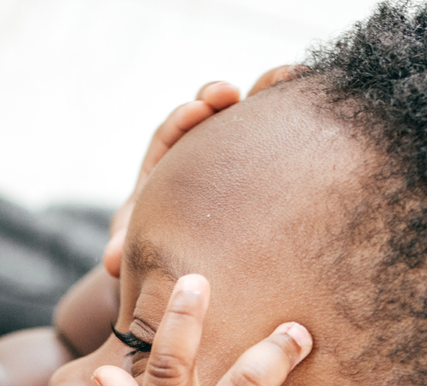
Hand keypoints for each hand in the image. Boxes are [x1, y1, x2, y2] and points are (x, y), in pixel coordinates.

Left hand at [100, 68, 302, 278]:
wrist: (185, 267)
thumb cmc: (158, 255)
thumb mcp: (138, 252)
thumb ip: (123, 251)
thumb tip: (111, 260)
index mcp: (162, 168)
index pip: (169, 134)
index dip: (183, 119)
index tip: (196, 111)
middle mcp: (193, 155)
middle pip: (204, 114)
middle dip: (216, 98)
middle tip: (231, 92)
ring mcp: (227, 157)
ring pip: (242, 117)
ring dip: (261, 94)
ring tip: (288, 77)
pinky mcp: (257, 166)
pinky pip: (274, 133)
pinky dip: (291, 114)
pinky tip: (314, 100)